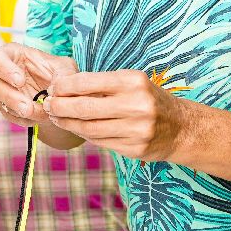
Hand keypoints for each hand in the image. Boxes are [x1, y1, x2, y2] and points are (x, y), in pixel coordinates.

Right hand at [0, 44, 75, 123]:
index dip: (4, 69)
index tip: (20, 80)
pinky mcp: (7, 107)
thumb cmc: (57, 71)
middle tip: (26, 106)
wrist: (58, 92)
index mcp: (11, 55)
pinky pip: (9, 115)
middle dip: (10, 96)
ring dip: (16, 109)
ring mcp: (3, 91)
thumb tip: (57, 87)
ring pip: (0, 101)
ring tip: (33, 113)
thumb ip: (63, 74)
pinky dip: (22, 119)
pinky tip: (35, 119)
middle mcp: (2, 72)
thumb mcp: (64, 67)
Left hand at [41, 70, 198, 162]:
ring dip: (68, 123)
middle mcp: (136, 105)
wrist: (181, 128)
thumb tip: (63, 88)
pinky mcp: (135, 149)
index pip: (88, 82)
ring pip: (90, 128)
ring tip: (57, 118)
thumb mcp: (132, 83)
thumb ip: (102, 85)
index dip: (65, 86)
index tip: (52, 88)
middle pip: (85, 108)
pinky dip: (84, 135)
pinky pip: (100, 142)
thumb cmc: (149, 100)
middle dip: (60, 107)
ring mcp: (137, 130)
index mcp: (133, 82)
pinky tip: (76, 128)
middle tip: (48, 105)